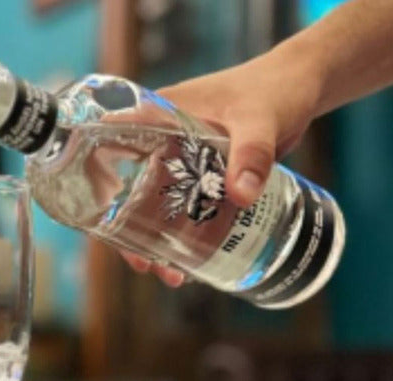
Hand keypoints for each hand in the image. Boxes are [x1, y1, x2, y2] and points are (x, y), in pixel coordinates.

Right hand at [121, 45, 323, 285]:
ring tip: (171, 275)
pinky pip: (180, 209)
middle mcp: (159, 138)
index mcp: (157, 115)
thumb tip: (242, 197)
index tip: (101, 223)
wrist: (303, 85)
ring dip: (155, 243)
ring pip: (152, 206)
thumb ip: (252, 154)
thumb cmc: (276, 88)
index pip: (108, 150)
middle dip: (128, 233)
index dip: (96, 186)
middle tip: (144, 264)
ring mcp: (178, 159)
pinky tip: (191, 261)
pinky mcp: (199, 176)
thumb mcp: (261, 119)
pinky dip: (180, 235)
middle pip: (126, 191)